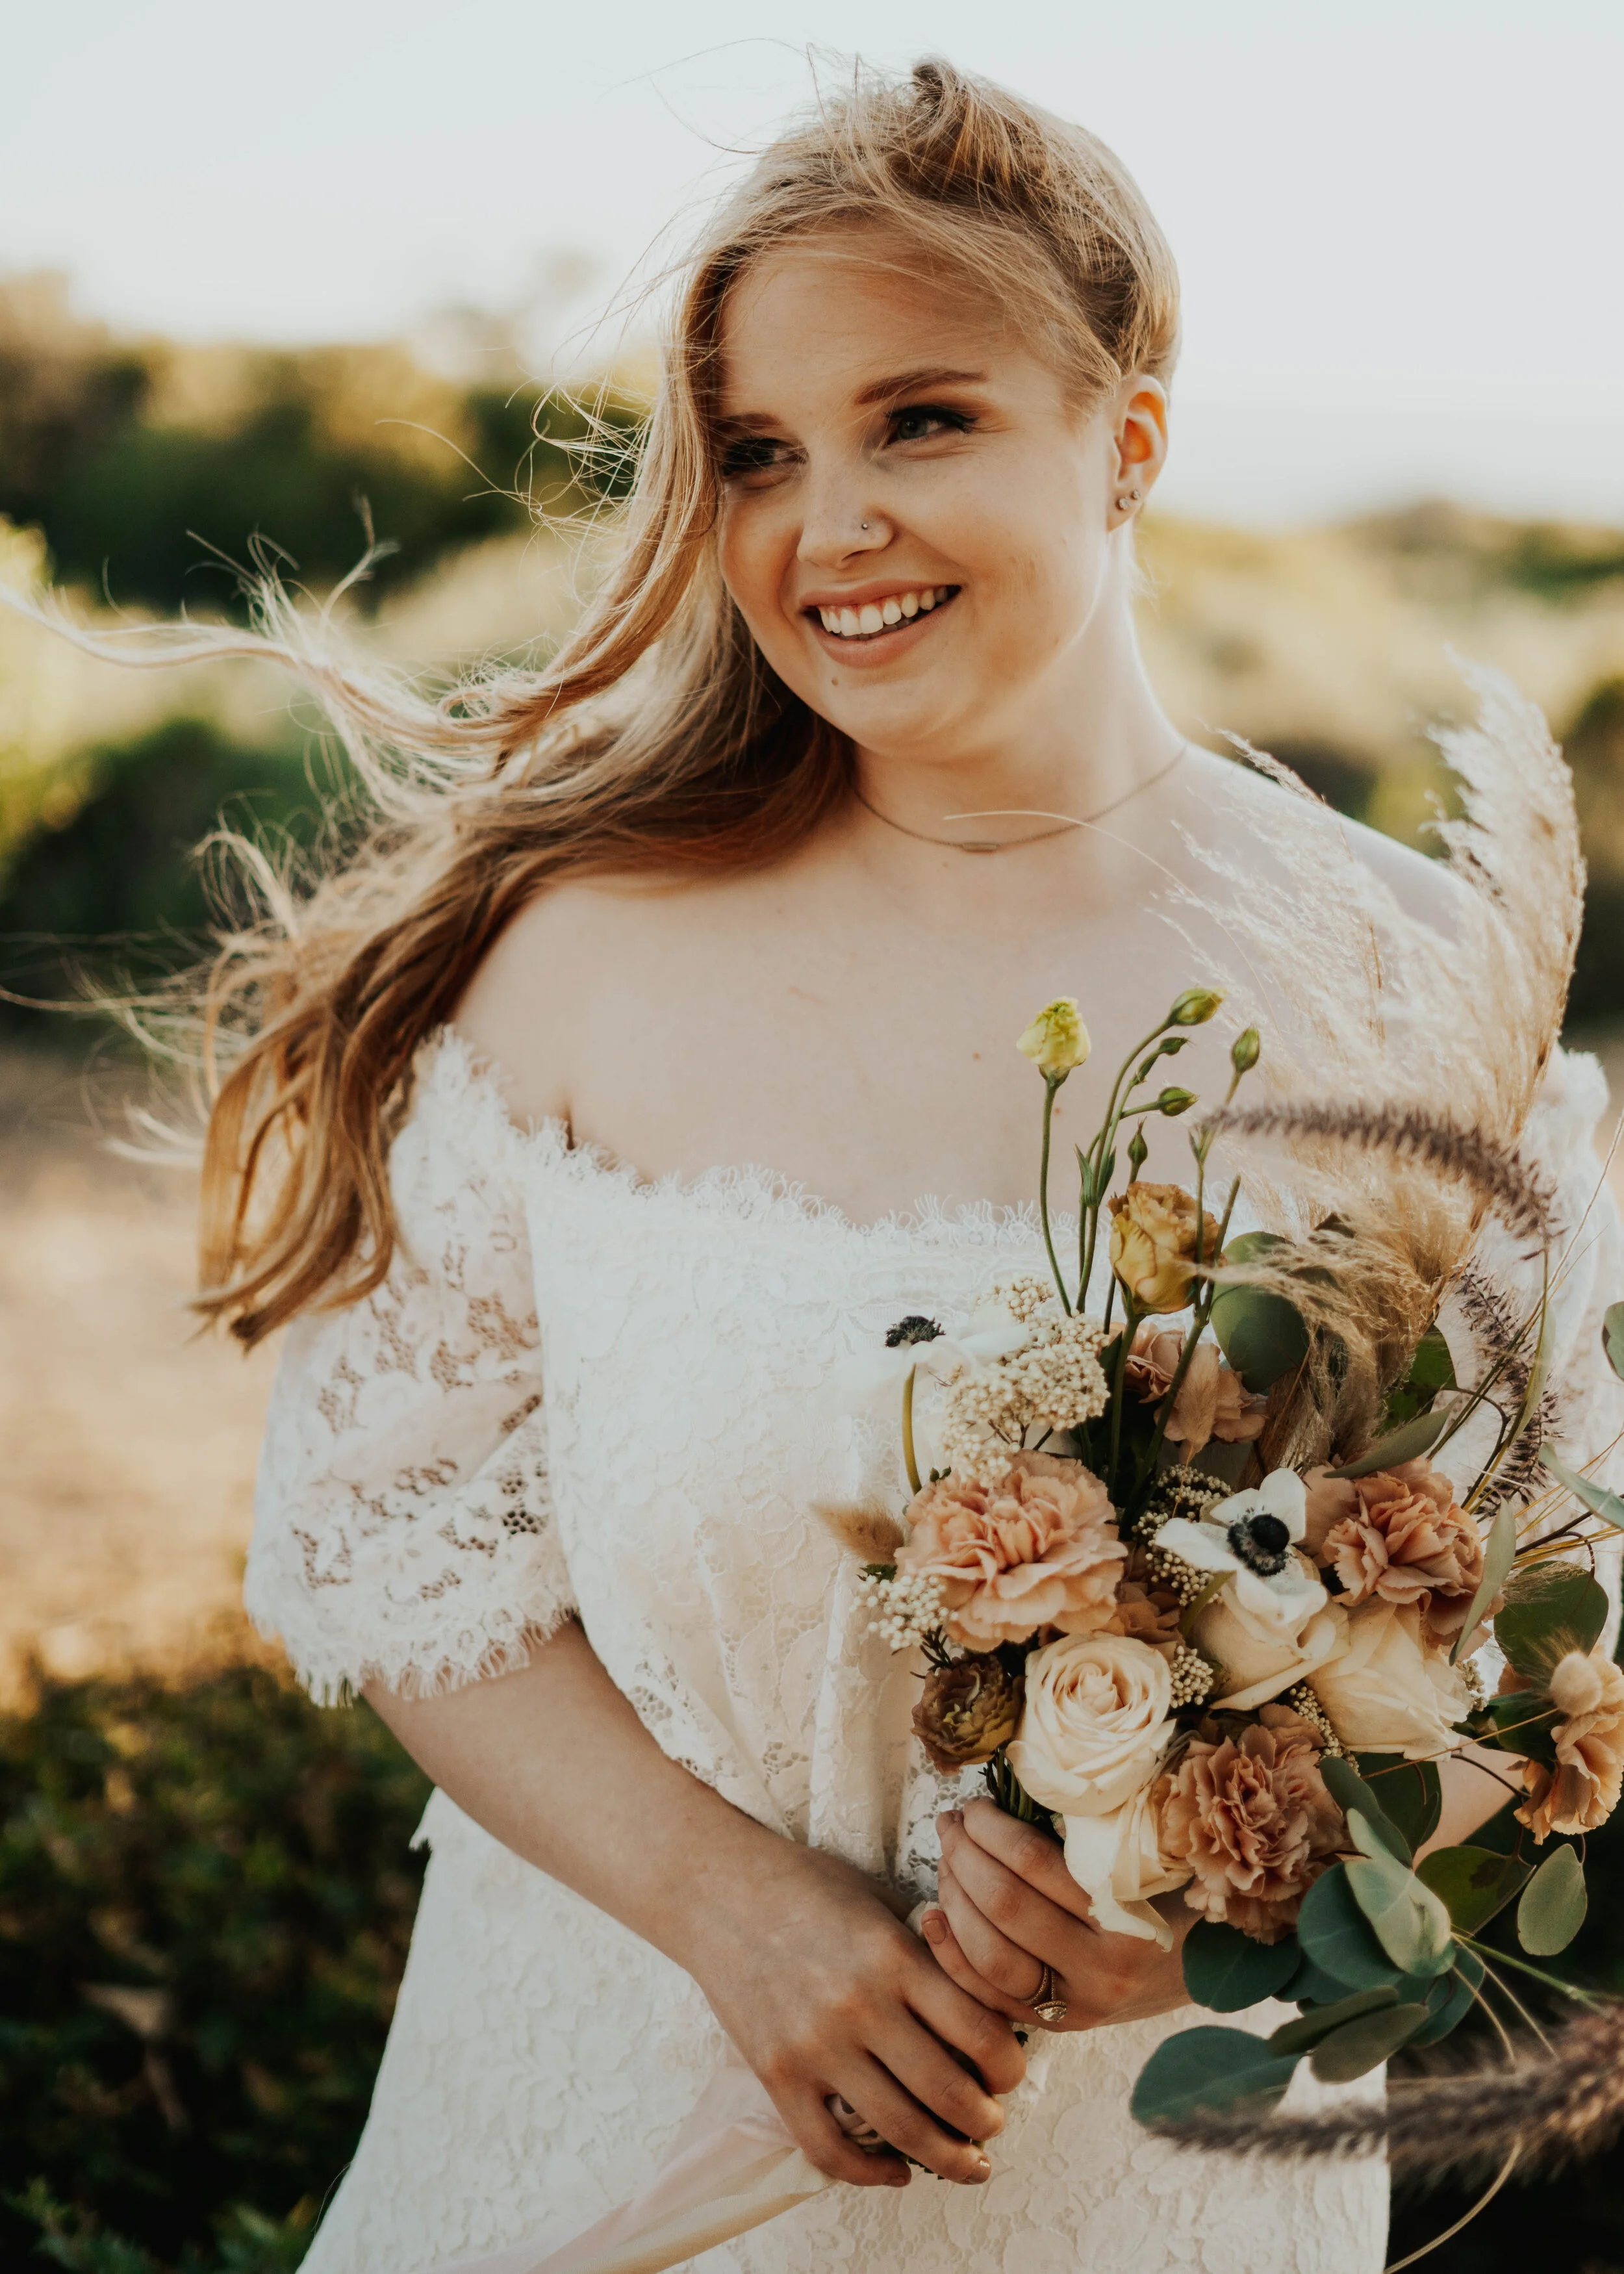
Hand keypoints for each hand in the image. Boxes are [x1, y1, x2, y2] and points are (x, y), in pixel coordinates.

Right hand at [680, 1831, 1026, 2189]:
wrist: (717, 1890)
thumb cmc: (805, 1886)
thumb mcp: (880, 1900)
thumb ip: (927, 1950)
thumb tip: (981, 2004)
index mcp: (895, 1956)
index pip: (980, 2033)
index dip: (1010, 2068)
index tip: (1010, 2074)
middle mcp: (859, 2004)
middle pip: (950, 2093)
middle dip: (987, 2122)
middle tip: (993, 2125)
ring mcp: (815, 2045)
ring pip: (901, 2129)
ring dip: (947, 2158)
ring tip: (965, 2161)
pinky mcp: (776, 2075)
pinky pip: (829, 2149)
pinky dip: (872, 2174)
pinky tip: (897, 2171)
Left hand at [925, 1801, 1190, 2032]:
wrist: (1203, 1968)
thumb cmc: (1166, 1893)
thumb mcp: (1138, 1857)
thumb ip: (1083, 1835)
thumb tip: (1007, 1790)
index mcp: (1126, 1916)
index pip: (1034, 1863)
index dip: (991, 1827)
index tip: (975, 1805)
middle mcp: (1102, 1969)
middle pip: (1004, 1908)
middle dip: (963, 1856)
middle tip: (950, 1824)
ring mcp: (1076, 2006)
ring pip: (988, 1957)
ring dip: (952, 1899)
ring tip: (945, 1861)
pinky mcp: (1055, 2028)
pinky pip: (987, 1996)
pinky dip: (951, 1953)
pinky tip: (933, 1915)